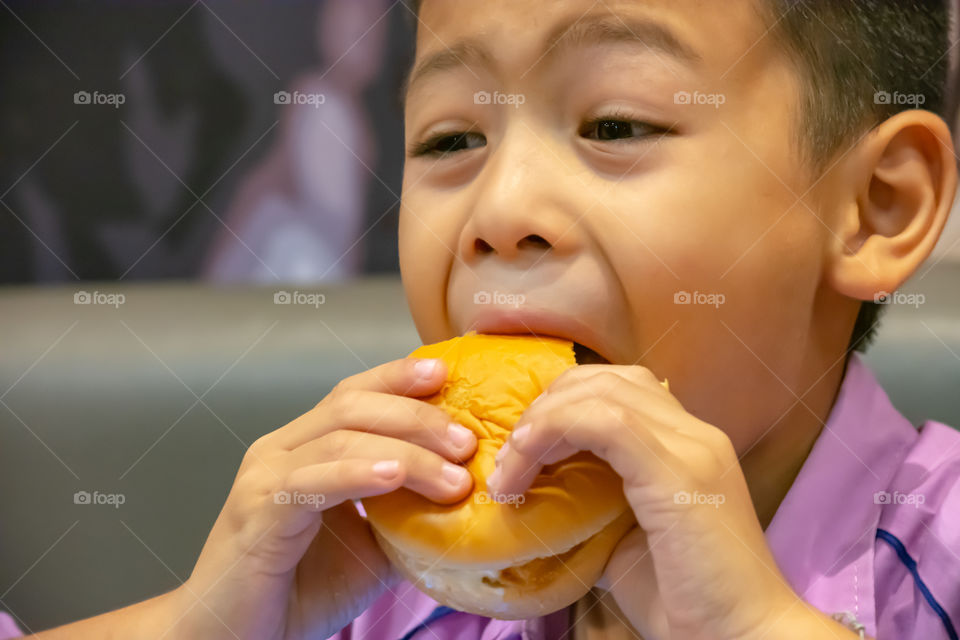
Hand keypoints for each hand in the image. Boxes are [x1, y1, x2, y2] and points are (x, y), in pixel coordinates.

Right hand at [171, 357, 477, 639]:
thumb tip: (465, 495)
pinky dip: (356, 473)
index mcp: (304, 447)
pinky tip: (394, 477)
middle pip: (352, 404)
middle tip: (466, 441)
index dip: (398, 378)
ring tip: (452, 474)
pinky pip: (312, 481)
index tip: (446, 375)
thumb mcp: (373, 545)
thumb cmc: (300, 591)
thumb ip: (409, 514)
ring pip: (339, 438)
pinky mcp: (257, 512)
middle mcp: (280, 451)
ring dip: (406, 452)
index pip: (354, 394)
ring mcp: (265, 477)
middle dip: (416, 415)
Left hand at [486, 364, 849, 639]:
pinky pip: (604, 422)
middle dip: (546, 405)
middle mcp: (694, 434)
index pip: (620, 389)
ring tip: (509, 467)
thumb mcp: (625, 542)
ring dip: (540, 422)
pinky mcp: (678, 469)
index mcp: (687, 446)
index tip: (524, 448)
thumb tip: (544, 498)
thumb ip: (595, 507)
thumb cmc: (687, 604)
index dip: (563, 405)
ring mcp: (691, 446)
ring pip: (600, 392)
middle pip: (606, 379)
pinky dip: (551, 435)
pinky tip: (523, 471)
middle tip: (511, 454)